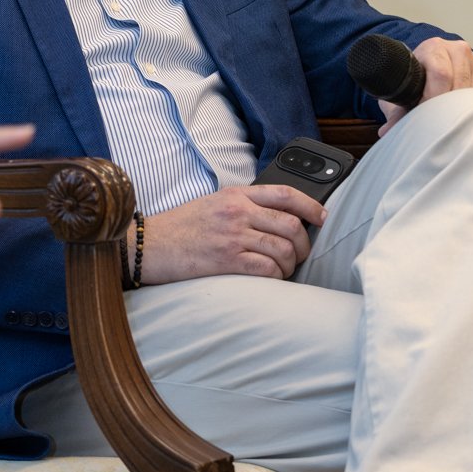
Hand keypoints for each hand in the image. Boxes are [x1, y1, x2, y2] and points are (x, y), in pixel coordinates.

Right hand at [136, 184, 327, 285]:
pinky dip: (277, 276)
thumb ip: (242, 205)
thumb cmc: (180, 227)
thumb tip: (276, 217)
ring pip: (283, 249)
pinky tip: (272, 278)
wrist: (150, 244)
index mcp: (235, 194)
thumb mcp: (213, 203)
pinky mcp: (227, 260)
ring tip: (285, 270)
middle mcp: (237, 211)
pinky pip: (267, 268)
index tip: (322, 217)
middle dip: (304, 244)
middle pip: (290, 224)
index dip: (311, 206)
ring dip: (291, 264)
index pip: (285, 193)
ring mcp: (233, 236)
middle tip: (302, 254)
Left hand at [377, 36, 472, 135]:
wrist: (429, 73)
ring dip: (464, 109)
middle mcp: (458, 50)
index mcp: (434, 47)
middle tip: (438, 122)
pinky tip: (465, 114)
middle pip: (460, 84)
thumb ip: (396, 112)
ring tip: (450, 119)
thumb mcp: (403, 94)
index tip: (426, 114)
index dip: (433, 98)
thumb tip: (387, 132)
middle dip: (447, 107)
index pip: (441, 74)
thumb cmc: (416, 82)